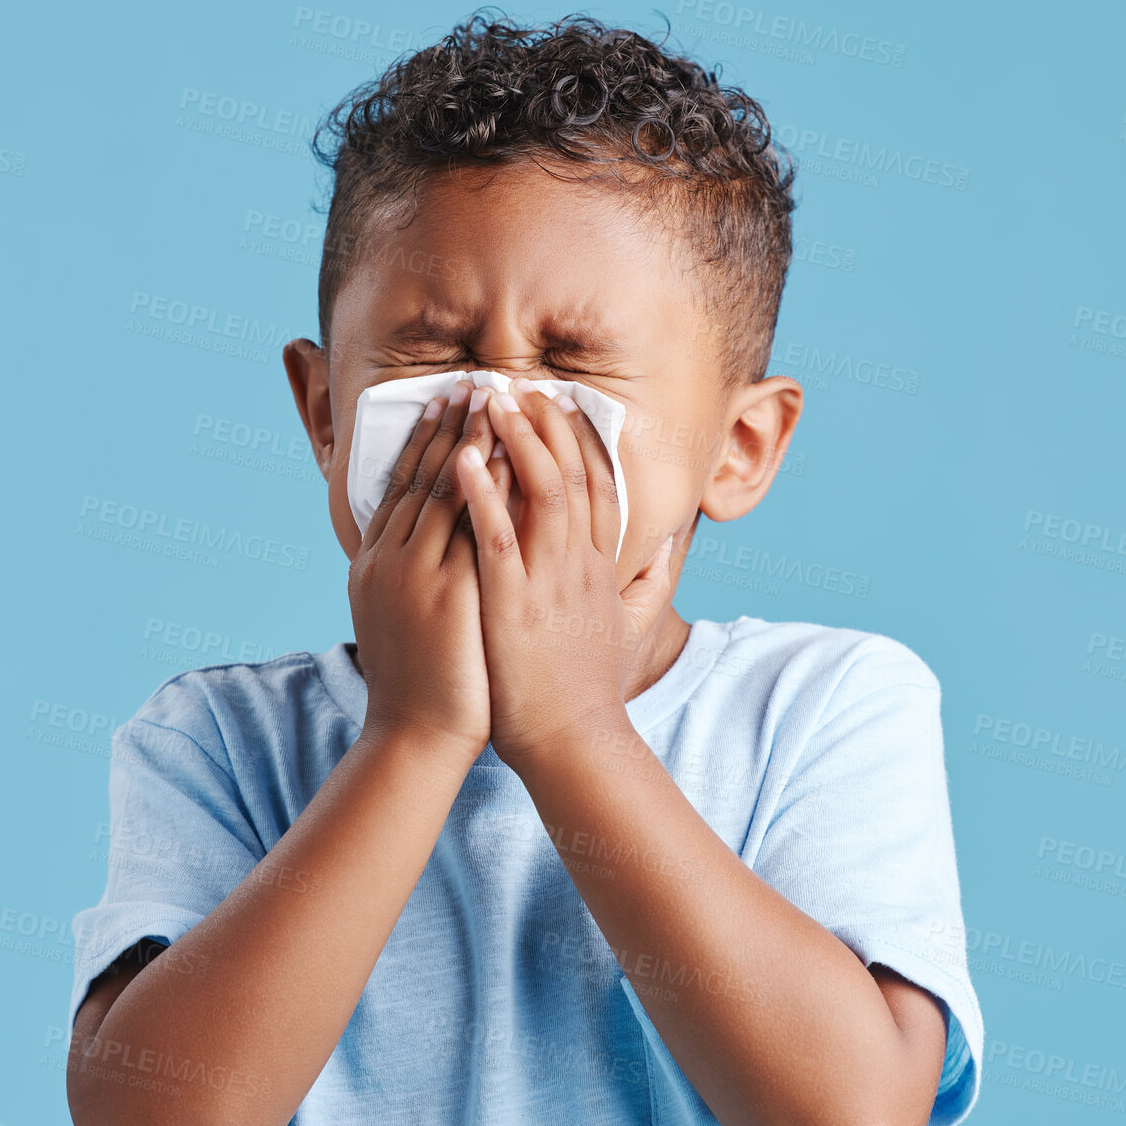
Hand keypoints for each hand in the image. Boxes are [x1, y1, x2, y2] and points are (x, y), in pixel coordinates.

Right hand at [348, 381, 508, 762]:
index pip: (401, 484)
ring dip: (470, 440)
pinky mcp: (447, 594)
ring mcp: (415, 575)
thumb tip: (425, 542)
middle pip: (420, 475)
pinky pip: (470, 526)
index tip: (449, 400)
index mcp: (376, 562)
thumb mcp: (399, 617)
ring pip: (442, 489)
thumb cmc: (420, 682)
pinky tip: (507, 456)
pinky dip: (486, 487)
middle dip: (450, 424)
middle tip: (474, 379)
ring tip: (494, 399)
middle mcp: (389, 559)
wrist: (415, 736)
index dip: (426, 438)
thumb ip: (409, 573)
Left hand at [454, 379, 676, 771]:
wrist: (575, 742)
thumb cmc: (587, 692)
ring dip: (518, 440)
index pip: (598, 487)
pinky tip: (465, 459)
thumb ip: (641, 585)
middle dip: (546, 424)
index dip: (580, 440)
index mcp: (600, 569)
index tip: (560, 404)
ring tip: (492, 399)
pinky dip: (483, 494)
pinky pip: (498, 537)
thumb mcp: (623, 630)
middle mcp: (581, 565)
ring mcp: (550, 582)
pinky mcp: (515, 604)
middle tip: (520, 383)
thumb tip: (661, 550)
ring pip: (542, 492)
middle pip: (573, 474)